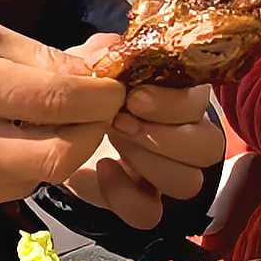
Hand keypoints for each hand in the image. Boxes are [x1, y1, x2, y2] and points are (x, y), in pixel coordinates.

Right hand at [0, 13, 124, 206]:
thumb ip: (41, 56)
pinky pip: (10, 189)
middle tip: (100, 110)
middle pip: (58, 154)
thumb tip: (99, 68)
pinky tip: (23, 140)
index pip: (59, 103)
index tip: (115, 86)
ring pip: (39, 177)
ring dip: (63, 150)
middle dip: (93, 132)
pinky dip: (29, 166)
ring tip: (62, 121)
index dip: (101, 97)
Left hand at [62, 33, 225, 227]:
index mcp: (177, 99)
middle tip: (122, 122)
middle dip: (166, 136)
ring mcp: (164, 174)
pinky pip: (150, 214)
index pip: (202, 104)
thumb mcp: (86, 65)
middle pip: (209, 148)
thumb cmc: (81, 93)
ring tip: (114, 141)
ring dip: (151, 163)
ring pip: (189, 182)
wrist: (51, 128)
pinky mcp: (139, 201)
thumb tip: (112, 47)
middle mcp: (182, 138)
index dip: (175, 103)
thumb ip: (101, 52)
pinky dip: (125, 195)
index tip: (135, 97)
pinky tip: (102, 170)